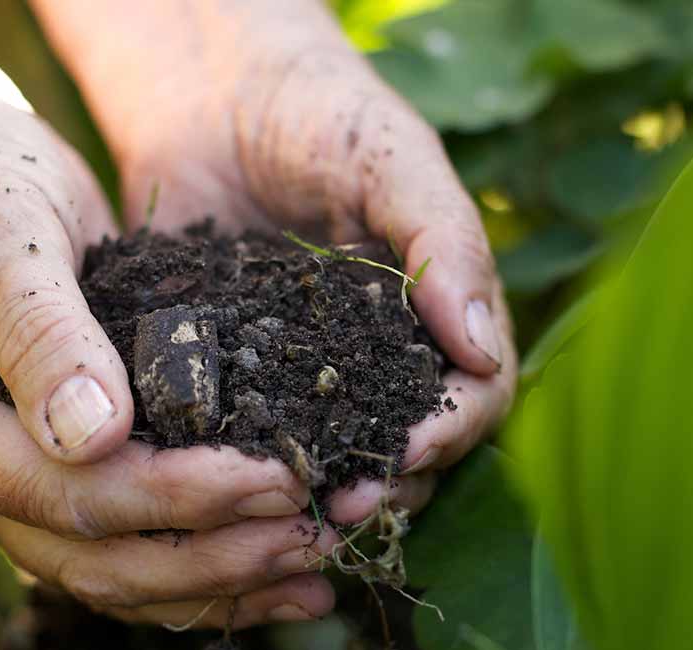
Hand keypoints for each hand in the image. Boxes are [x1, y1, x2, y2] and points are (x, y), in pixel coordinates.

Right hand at [0, 33, 358, 629]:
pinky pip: (130, 547)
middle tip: (315, 538)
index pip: (67, 493)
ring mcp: (9, 487)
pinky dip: (204, 568)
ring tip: (316, 572)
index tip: (279, 479)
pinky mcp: (59, 476)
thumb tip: (94, 438)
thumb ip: (43, 332)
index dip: (178, 497)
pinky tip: (279, 572)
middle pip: (95, 557)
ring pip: (116, 574)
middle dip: (214, 557)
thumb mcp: (8, 232)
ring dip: (219, 583)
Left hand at [32, 0, 517, 523]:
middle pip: (411, 444)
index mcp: (439, 314)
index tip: (407, 450)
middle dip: (386, 482)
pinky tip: (225, 482)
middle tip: (341, 507)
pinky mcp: (240, 373)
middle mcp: (383, 355)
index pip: (475, 395)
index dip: (451, 431)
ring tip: (289, 513)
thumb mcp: (392, 161)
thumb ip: (443, 244)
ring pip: (337, 454)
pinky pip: (254, 430)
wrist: (211, 93)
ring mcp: (311, 371)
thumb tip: (482, 351)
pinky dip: (249, 463)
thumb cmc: (321, 110)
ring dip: (322, 491)